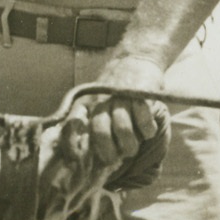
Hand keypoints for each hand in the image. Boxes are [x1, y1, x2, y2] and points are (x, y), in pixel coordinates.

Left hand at [60, 56, 168, 176]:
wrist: (136, 59)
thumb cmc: (116, 91)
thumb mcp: (97, 102)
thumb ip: (90, 124)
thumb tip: (84, 156)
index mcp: (86, 105)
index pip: (72, 125)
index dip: (71, 144)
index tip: (76, 160)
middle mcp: (100, 102)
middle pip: (101, 131)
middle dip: (110, 152)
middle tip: (118, 157)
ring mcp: (120, 98)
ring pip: (123, 129)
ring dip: (130, 144)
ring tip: (133, 147)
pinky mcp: (140, 96)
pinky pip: (143, 121)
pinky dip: (147, 131)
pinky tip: (147, 130)